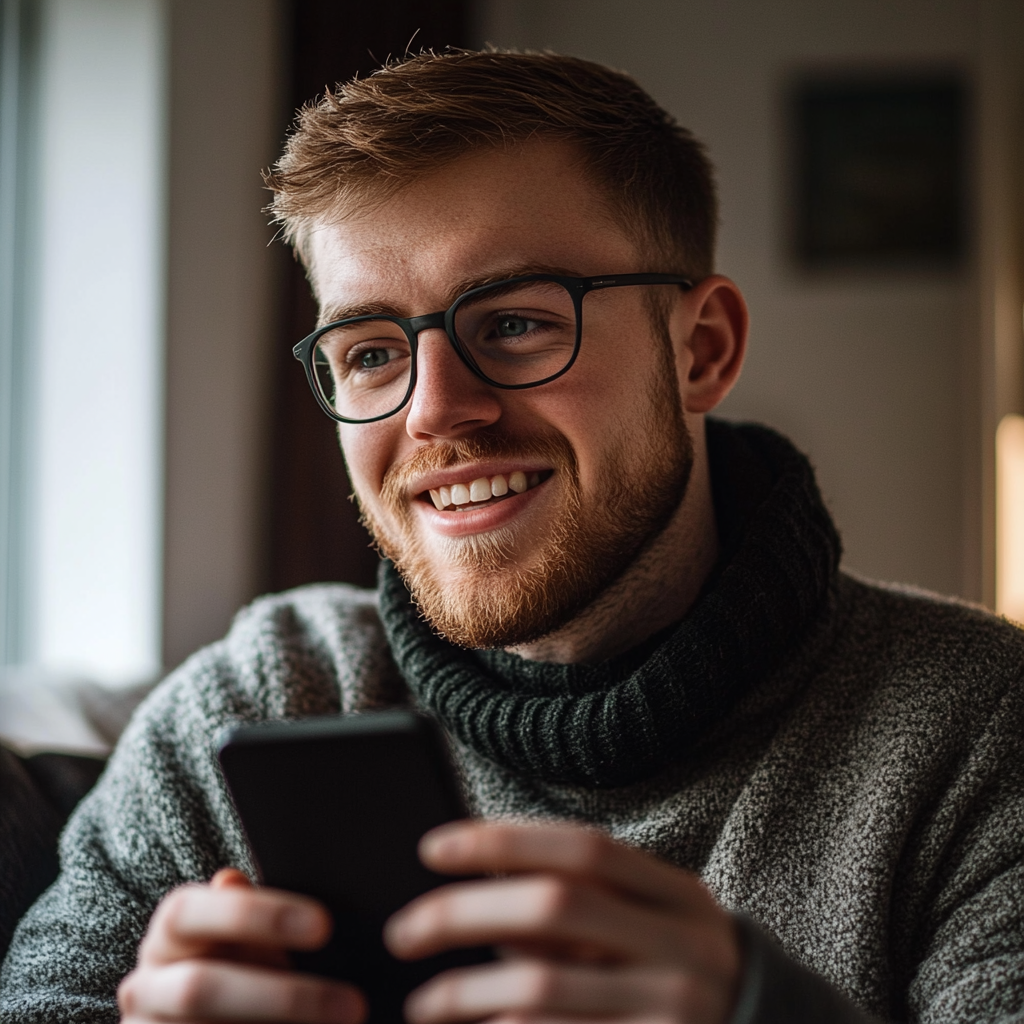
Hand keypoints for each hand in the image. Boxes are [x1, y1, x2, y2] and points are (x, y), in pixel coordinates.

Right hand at [118, 868, 365, 1023]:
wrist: (209, 1019)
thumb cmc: (238, 969)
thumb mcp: (246, 939)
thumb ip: (247, 916)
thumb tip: (229, 880)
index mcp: (169, 933)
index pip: (188, 912)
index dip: (254, 915)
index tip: (325, 925)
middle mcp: (145, 985)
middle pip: (200, 988)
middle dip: (282, 998)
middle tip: (353, 1003)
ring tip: (344, 1020)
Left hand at [385, 821, 740, 1023]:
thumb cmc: (677, 972)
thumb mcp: (653, 923)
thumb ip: (585, 901)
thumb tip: (479, 879)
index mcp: (678, 895)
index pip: (583, 849)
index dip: (504, 841)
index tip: (434, 848)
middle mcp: (682, 948)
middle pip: (554, 908)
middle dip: (465, 914)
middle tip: (404, 930)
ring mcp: (674, 1012)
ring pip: (543, 989)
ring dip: (465, 994)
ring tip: (421, 1002)